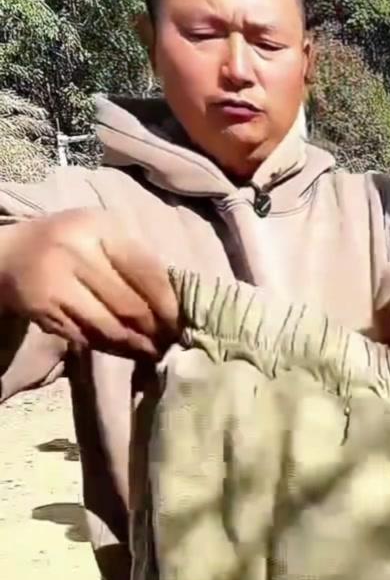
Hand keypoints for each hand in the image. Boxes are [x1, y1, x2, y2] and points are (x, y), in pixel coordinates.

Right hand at [0, 209, 178, 358]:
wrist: (11, 255)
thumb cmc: (70, 241)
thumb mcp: (103, 233)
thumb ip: (136, 257)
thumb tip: (177, 299)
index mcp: (99, 228)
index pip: (146, 270)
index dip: (168, 302)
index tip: (183, 321)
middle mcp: (76, 254)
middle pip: (128, 304)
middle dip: (156, 329)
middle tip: (173, 342)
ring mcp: (57, 285)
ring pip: (108, 326)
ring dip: (137, 345)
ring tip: (155, 352)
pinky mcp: (46, 312)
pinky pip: (88, 337)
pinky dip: (113, 348)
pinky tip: (128, 351)